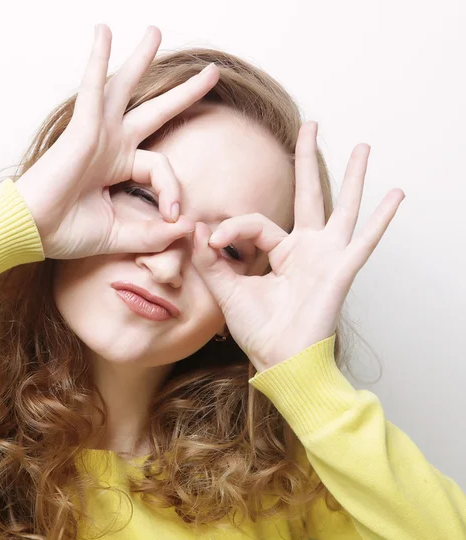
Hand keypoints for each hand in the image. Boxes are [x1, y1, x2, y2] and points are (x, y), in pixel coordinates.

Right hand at [14, 24, 219, 259]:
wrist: (32, 232)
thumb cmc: (67, 233)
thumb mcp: (120, 234)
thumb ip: (153, 234)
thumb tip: (187, 227)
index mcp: (119, 168)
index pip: (161, 168)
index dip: (173, 190)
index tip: (172, 216)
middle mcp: (111, 146)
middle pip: (155, 111)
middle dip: (183, 93)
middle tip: (210, 73)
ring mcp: (97, 134)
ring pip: (124, 88)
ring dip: (140, 59)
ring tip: (155, 32)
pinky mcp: (82, 129)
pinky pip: (92, 89)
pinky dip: (97, 61)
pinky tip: (103, 33)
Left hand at [191, 121, 405, 370]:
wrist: (279, 362)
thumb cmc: (258, 331)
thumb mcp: (228, 291)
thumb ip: (211, 260)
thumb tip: (193, 227)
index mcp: (280, 253)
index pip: (254, 224)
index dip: (230, 228)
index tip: (210, 242)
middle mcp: (306, 250)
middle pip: (308, 195)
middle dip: (307, 160)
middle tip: (310, 126)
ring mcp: (326, 257)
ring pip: (341, 208)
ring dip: (352, 177)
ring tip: (363, 146)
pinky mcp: (340, 270)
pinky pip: (364, 240)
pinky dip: (380, 218)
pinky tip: (395, 193)